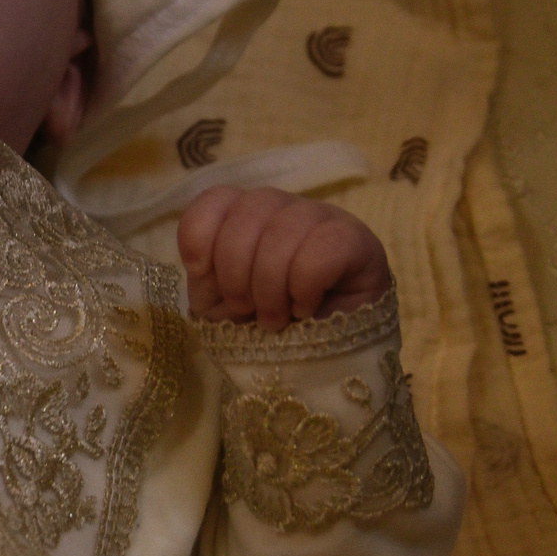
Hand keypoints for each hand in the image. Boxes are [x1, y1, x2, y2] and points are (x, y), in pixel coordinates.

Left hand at [177, 188, 392, 326]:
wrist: (324, 357)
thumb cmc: (269, 324)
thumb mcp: (221, 306)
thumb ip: (206, 276)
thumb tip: (203, 262)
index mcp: (245, 216)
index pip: (216, 198)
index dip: (199, 234)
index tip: (200, 272)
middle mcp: (283, 208)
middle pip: (248, 211)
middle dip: (236, 271)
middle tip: (246, 309)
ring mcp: (322, 217)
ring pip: (284, 229)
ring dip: (270, 286)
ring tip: (277, 318)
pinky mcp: (356, 240)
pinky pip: (321, 249)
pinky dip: (304, 286)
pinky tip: (306, 307)